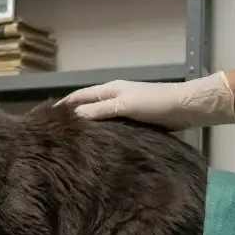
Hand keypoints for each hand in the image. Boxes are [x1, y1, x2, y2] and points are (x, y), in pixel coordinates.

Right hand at [55, 71, 234, 130]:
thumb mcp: (124, 106)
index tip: (46, 118)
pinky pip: (112, 126)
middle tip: (57, 134)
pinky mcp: (135, 120)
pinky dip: (102, 133)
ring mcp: (125, 108)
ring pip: (99, 117)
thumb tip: (72, 115)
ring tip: (73, 142)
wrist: (188, 108)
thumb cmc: (156, 104)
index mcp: (109, 89)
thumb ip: (98, 110)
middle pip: (87, 106)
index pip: (78, 96)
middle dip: (72, 117)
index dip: (63, 105)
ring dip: (87, 126)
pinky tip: (97, 144)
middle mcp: (114, 97)